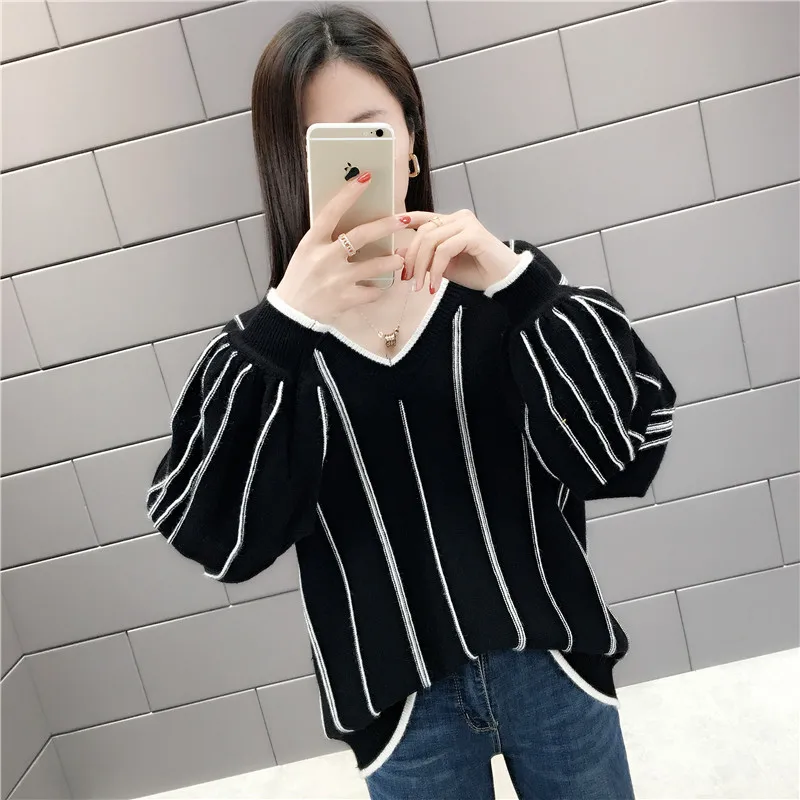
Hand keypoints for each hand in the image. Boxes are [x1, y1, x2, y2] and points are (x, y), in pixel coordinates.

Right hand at [275, 172, 408, 323]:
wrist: (292, 313)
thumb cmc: (301, 278)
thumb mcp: (307, 252)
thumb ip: (326, 238)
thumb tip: (353, 220)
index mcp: (312, 242)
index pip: (331, 212)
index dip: (348, 194)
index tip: (365, 177)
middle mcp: (324, 258)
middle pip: (361, 236)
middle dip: (386, 225)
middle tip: (406, 219)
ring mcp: (336, 280)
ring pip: (373, 266)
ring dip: (392, 261)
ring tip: (401, 258)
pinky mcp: (344, 299)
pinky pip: (371, 292)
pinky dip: (379, 289)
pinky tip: (382, 287)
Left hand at [398, 209, 520, 292]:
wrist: (504, 280)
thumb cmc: (476, 272)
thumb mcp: (443, 266)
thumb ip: (425, 258)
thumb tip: (399, 254)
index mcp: (450, 222)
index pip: (422, 217)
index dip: (403, 221)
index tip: (388, 229)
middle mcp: (457, 217)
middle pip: (422, 232)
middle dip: (411, 258)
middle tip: (408, 281)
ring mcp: (466, 223)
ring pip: (431, 240)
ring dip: (422, 267)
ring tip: (420, 287)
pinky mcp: (473, 234)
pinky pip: (444, 250)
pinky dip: (435, 269)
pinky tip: (433, 286)